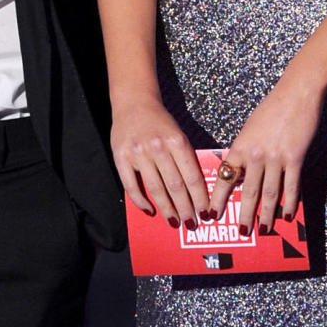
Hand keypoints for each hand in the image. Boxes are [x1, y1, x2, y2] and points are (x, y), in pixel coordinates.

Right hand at [110, 96, 209, 227]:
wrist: (134, 102)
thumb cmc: (160, 121)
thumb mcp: (178, 134)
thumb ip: (185, 158)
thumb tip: (195, 191)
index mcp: (177, 141)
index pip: (192, 176)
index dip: (200, 198)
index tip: (205, 214)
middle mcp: (158, 147)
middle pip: (175, 186)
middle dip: (186, 208)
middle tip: (191, 224)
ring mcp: (138, 152)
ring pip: (156, 188)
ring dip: (167, 209)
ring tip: (174, 222)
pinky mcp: (121, 157)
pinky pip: (131, 185)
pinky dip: (141, 201)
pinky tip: (150, 210)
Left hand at [209, 75, 322, 235]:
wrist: (296, 94)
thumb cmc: (271, 108)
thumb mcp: (249, 128)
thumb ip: (244, 150)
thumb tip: (239, 172)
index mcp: (240, 146)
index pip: (225, 178)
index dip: (218, 199)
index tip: (211, 214)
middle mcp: (256, 155)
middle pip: (248, 191)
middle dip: (244, 214)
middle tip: (241, 232)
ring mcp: (276, 158)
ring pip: (270, 193)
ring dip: (266, 214)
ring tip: (264, 229)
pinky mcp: (295, 158)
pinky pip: (291, 187)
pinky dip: (290, 203)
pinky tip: (288, 216)